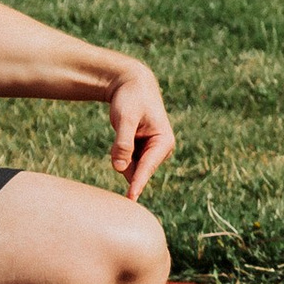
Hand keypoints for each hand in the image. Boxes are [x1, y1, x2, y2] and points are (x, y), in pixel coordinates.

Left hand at [106, 64, 175, 201]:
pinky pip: (127, 162)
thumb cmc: (130, 98)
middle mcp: (160, 149)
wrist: (131, 84)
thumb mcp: (125, 118)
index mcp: (163, 142)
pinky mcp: (141, 151)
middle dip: (125, 162)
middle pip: (137, 170)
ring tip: (124, 128)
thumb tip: (120, 168)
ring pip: (131, 168)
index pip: (147, 167)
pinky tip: (122, 134)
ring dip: (121, 157)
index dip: (137, 183)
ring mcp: (151, 152)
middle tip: (123, 133)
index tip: (130, 200)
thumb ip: (123, 143)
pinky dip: (120, 154)